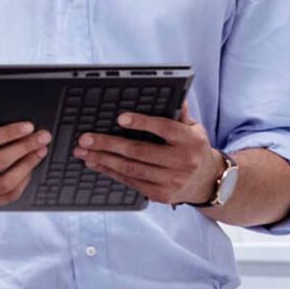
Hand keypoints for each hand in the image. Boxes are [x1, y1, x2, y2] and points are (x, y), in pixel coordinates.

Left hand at [72, 101, 223, 206]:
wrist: (205, 181)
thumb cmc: (193, 148)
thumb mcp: (193, 128)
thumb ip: (179, 113)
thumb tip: (172, 93)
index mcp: (189, 141)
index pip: (164, 129)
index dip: (141, 123)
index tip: (120, 118)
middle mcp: (181, 162)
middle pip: (139, 151)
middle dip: (108, 144)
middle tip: (86, 139)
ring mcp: (170, 181)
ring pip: (130, 169)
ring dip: (103, 160)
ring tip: (83, 152)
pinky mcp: (160, 195)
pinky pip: (130, 181)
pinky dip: (110, 172)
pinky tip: (96, 164)